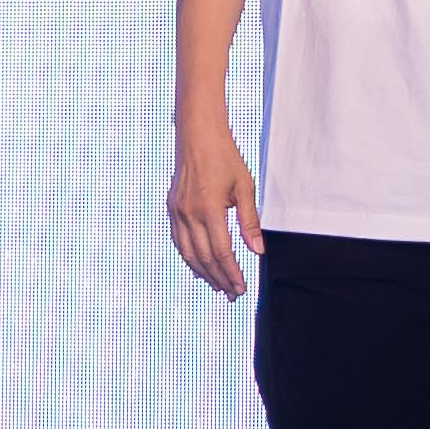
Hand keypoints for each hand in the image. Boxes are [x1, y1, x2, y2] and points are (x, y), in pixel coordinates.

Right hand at [167, 118, 262, 300]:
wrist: (197, 135)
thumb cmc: (224, 157)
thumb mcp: (244, 188)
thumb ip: (249, 222)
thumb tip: (257, 250)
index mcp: (209, 209)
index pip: (222, 252)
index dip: (232, 273)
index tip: (241, 287)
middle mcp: (189, 214)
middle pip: (205, 258)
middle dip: (219, 279)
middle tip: (232, 293)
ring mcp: (177, 212)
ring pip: (188, 253)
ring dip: (203, 273)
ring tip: (217, 285)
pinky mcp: (172, 208)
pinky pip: (179, 241)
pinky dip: (189, 257)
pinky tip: (199, 266)